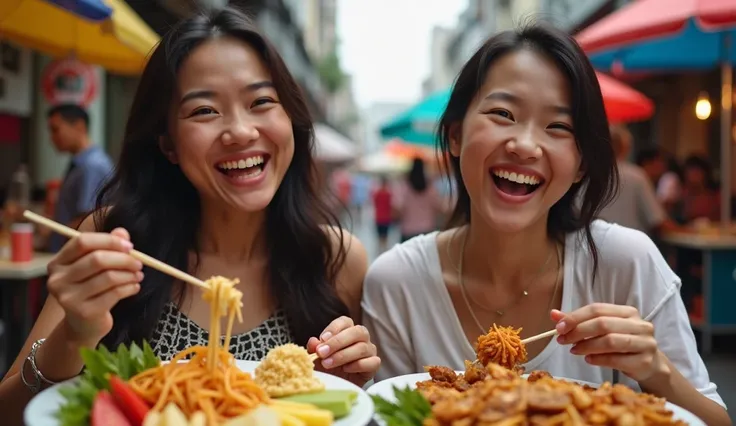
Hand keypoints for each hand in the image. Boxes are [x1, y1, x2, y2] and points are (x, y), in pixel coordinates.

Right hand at [47, 228, 142, 345]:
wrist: (84, 324)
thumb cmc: (92, 289)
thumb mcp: (97, 266)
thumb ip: (107, 246)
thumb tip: (122, 232)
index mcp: (58, 262)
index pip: (82, 242)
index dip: (109, 240)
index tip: (129, 246)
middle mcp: (58, 279)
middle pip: (97, 259)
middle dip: (124, 259)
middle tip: (139, 262)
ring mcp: (69, 297)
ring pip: (109, 277)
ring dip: (130, 274)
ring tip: (138, 275)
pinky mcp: (84, 312)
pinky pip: (115, 293)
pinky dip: (130, 287)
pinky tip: (135, 287)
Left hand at [307, 316, 380, 386]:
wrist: (339, 383)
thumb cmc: (329, 366)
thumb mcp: (318, 357)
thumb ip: (315, 348)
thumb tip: (313, 342)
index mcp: (347, 329)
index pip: (345, 321)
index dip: (333, 329)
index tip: (322, 339)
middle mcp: (361, 337)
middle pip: (356, 332)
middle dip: (337, 342)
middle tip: (322, 353)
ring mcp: (370, 350)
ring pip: (362, 348)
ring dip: (343, 356)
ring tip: (328, 364)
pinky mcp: (374, 365)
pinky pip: (372, 362)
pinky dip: (357, 365)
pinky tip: (346, 370)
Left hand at [551, 304, 668, 381]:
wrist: (650, 365)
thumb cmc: (622, 344)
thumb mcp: (603, 330)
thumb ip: (579, 322)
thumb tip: (553, 315)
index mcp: (628, 312)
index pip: (597, 309)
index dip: (576, 317)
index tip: (559, 327)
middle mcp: (639, 324)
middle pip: (603, 324)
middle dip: (578, 332)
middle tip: (562, 340)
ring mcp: (645, 343)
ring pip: (610, 341)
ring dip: (587, 346)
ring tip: (574, 350)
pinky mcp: (645, 361)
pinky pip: (617, 359)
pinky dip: (598, 359)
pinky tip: (588, 359)